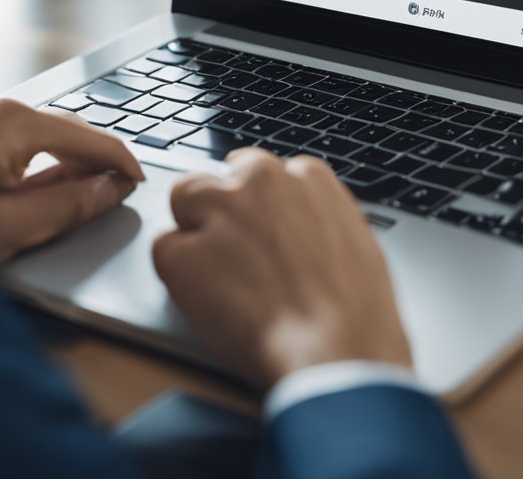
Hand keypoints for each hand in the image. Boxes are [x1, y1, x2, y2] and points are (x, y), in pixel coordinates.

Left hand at [0, 99, 144, 264]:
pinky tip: (43, 189)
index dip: (116, 158)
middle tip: (119, 188)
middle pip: (58, 130)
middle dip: (92, 157)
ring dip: (64, 162)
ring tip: (88, 191)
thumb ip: (64, 207)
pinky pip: (8, 148)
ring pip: (34, 139)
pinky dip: (35, 166)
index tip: (139, 180)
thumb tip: (109, 188)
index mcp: (0, 127)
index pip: (78, 135)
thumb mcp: (4, 233)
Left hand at [152, 148, 411, 391]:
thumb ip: (319, 219)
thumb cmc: (358, 312)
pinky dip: (176, 274)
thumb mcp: (355, 242)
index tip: (259, 231)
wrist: (336, 351)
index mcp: (307, 176)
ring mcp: (219, 212)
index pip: (262, 171)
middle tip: (234, 254)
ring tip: (216, 275)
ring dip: (194, 228)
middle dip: (221, 207)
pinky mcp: (183, 252)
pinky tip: (204, 300)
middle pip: (219, 177)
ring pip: (184, 196)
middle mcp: (260, 181)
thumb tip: (302, 227)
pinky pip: (164, 249)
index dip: (257, 206)